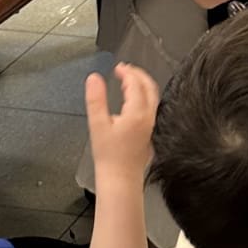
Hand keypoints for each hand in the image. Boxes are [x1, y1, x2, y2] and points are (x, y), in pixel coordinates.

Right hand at [85, 62, 157, 183]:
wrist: (121, 179)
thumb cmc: (110, 156)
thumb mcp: (97, 124)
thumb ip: (96, 99)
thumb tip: (94, 78)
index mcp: (137, 113)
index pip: (136, 83)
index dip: (127, 72)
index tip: (118, 68)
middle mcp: (149, 117)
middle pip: (150, 87)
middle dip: (138, 75)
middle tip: (125, 69)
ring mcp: (152, 125)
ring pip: (153, 98)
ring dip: (142, 85)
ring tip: (130, 80)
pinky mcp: (151, 133)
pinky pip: (152, 108)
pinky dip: (144, 97)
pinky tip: (135, 101)